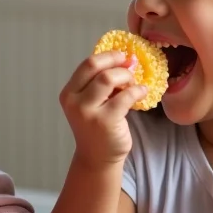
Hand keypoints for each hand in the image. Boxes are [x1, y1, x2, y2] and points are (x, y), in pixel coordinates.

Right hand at [59, 50, 146, 165]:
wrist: (97, 157)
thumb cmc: (97, 127)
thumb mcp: (90, 103)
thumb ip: (99, 83)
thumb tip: (125, 59)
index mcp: (69, 93)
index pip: (87, 64)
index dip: (107, 56)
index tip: (122, 56)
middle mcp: (74, 101)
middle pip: (96, 67)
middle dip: (117, 63)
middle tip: (131, 66)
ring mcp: (88, 112)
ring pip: (108, 79)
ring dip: (127, 77)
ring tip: (134, 83)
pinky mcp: (105, 121)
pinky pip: (125, 96)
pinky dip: (137, 90)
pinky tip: (142, 92)